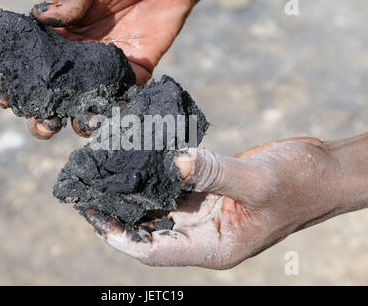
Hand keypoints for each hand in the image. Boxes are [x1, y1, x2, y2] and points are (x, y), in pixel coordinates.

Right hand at [0, 0, 212, 138]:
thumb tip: (40, 17)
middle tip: (45, 123)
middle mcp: (78, 64)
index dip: (12, 84)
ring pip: (86, 108)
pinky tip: (113, 114)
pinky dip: (118, 111)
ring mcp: (105, 74)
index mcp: (58, 41)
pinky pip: (124, 100)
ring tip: (80, 123)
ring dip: (80, 122)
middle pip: (54, 100)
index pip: (29, 68)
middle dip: (43, 117)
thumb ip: (68, 0)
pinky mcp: (134, 77)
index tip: (3, 97)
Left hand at [85, 134, 367, 268]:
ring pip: (161, 209)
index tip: (94, 218)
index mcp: (215, 246)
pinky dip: (156, 178)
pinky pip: (176, 187)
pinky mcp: (210, 193)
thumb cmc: (301, 184)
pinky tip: (139, 163)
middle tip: (90, 194)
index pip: (156, 251)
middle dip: (120, 216)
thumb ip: (215, 174)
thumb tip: (175, 162)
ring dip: (135, 196)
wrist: (323, 171)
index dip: (122, 237)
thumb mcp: (259, 181)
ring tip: (107, 177)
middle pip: (151, 231)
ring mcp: (207, 213)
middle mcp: (206, 234)